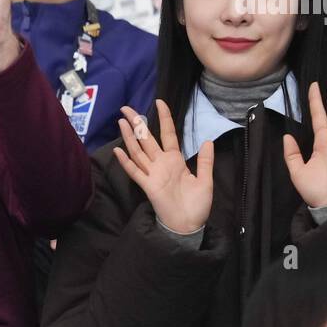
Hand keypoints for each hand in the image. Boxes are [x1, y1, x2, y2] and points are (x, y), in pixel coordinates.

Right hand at [113, 100, 214, 234]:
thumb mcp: (206, 180)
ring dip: (129, 137)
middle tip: (126, 108)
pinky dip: (126, 162)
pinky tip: (118, 150)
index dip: (164, 118)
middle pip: (147, 139)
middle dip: (137, 123)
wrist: (189, 224)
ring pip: (138, 151)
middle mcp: (161, 164)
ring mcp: (153, 174)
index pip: (168, 134)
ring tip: (121, 122)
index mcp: (175, 160)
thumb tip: (208, 140)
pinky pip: (135, 172)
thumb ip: (206, 161)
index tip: (160, 102)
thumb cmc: (197, 205)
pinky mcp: (148, 186)